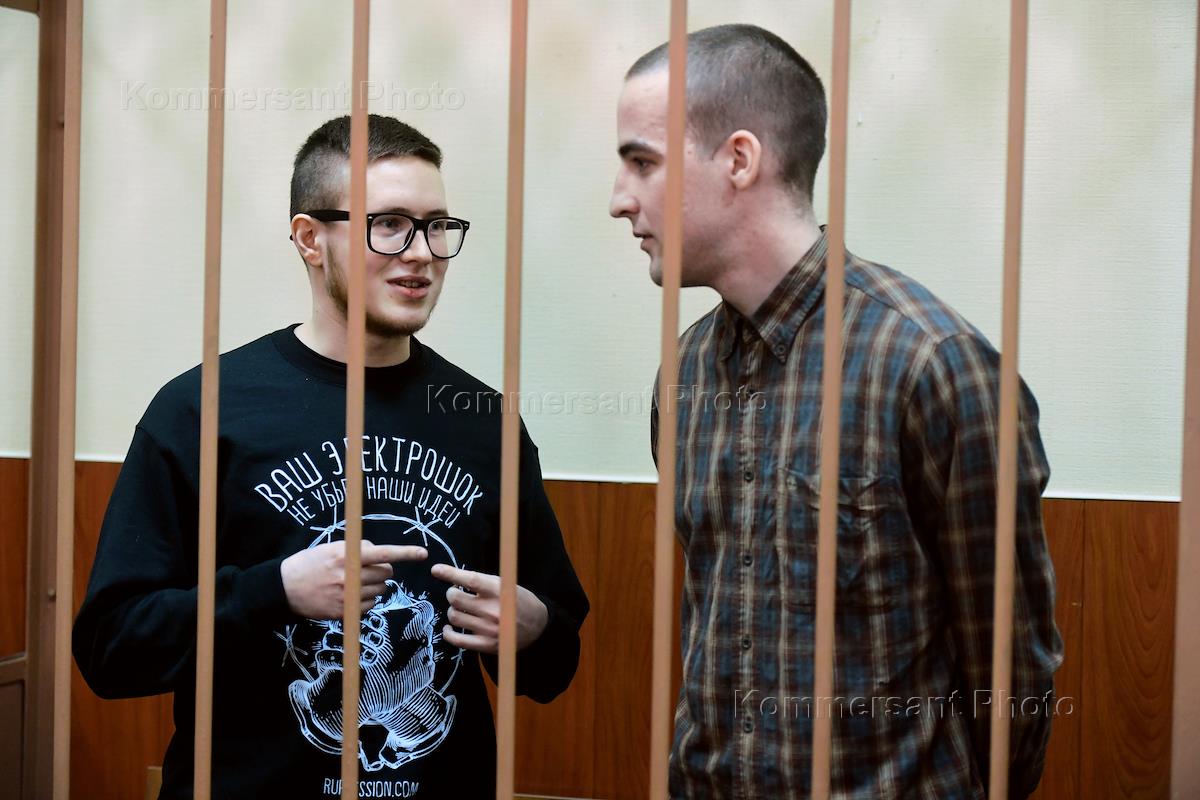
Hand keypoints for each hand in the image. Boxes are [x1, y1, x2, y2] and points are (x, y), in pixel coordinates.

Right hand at [280, 539, 427, 619]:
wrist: (284, 588)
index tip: (423, 553)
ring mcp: (348, 596)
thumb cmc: (310, 563)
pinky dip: (366, 600)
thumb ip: (357, 549)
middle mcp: (350, 576)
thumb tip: (379, 553)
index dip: (406, 553)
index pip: (384, 553)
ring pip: (380, 590)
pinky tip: (349, 595)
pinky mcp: (344, 612)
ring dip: (374, 585)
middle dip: (382, 570)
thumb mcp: (331, 548)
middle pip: (386, 573)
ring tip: (353, 582)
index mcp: (348, 556)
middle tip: (366, 568)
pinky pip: (370, 605)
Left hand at [430, 564, 547, 653]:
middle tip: (456, 593)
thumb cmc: (519, 600)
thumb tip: (454, 577)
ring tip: (460, 609)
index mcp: (499, 591)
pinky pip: (457, 640)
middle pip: (456, 599)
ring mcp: (488, 629)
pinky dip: (448, 633)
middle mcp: (492, 610)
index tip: (436, 570)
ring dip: (453, 610)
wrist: (538, 625)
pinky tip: (449, 628)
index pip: (469, 580)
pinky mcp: (485, 644)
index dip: (450, 574)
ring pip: (454, 617)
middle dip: (451, 593)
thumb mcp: (506, 584)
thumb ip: (483, 582)